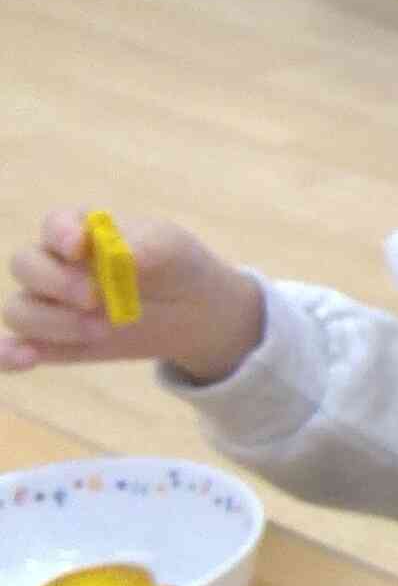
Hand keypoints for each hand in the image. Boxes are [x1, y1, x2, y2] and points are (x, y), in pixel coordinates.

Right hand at [2, 212, 263, 382]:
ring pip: (20, 310)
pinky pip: (11, 350)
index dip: (60, 234)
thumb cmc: (174, 265)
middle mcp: (53, 264)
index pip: (54, 225)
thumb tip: (122, 255)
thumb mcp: (172, 248)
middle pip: (25, 266)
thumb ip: (148, 246)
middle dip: (57, 282)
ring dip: (53, 322)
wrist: (191, 309)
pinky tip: (26, 360)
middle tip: (96, 298)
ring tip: (103, 329)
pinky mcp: (52, 343)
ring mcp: (49, 304)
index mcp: (80, 230)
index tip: (79, 247)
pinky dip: (8, 355)